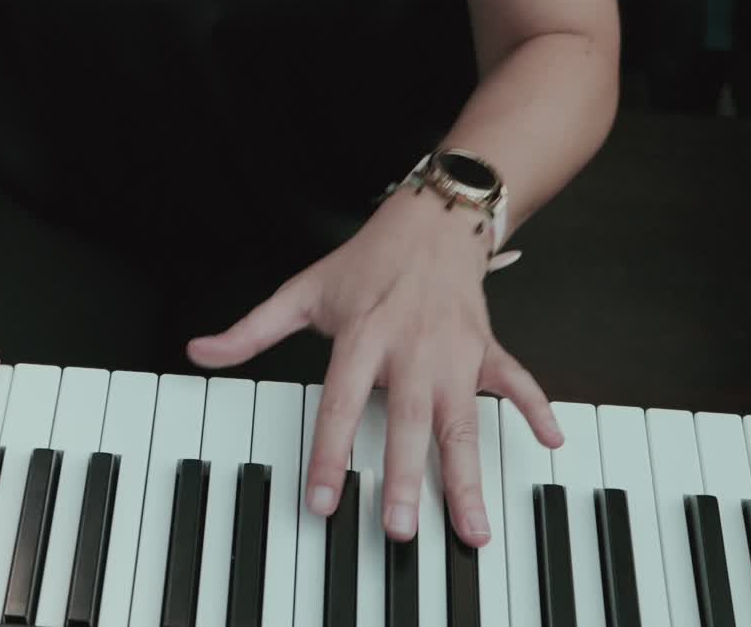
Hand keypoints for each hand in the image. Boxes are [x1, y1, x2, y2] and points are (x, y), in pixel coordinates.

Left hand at [188, 188, 561, 546]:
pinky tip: (552, 440)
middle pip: (407, 421)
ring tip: (472, 528)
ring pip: (463, 420)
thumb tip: (198, 351)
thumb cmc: (367, 263)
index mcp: (363, 337)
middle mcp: (411, 349)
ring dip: (467, 474)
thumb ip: (251, 331)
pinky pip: (515, 381)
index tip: (323, 501)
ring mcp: (454, 352)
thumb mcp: (302, 292)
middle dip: (404, 477)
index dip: (329, 453)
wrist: (431, 219)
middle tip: (399, 530)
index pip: (340, 403)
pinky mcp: (485, 347)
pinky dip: (536, 407)